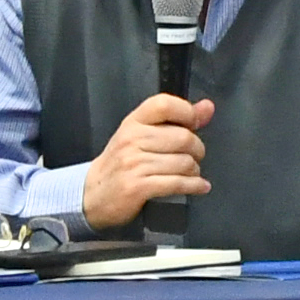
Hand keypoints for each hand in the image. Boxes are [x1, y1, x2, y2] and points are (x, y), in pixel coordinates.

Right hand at [82, 93, 211, 233]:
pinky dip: (194, 186)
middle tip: (194, 157)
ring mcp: (134, 164)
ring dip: (194, 171)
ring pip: (184, 162)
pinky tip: (199, 186)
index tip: (194, 124)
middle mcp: (132, 140)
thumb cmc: (121, 164)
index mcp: (133, 123)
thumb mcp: (141, 136)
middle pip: (183, 137)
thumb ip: (175, 120)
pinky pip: (178, 183)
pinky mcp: (137, 187)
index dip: (187, 113)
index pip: (164, 105)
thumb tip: (207, 107)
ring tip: (190, 173)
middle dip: (197, 150)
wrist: (92, 195)